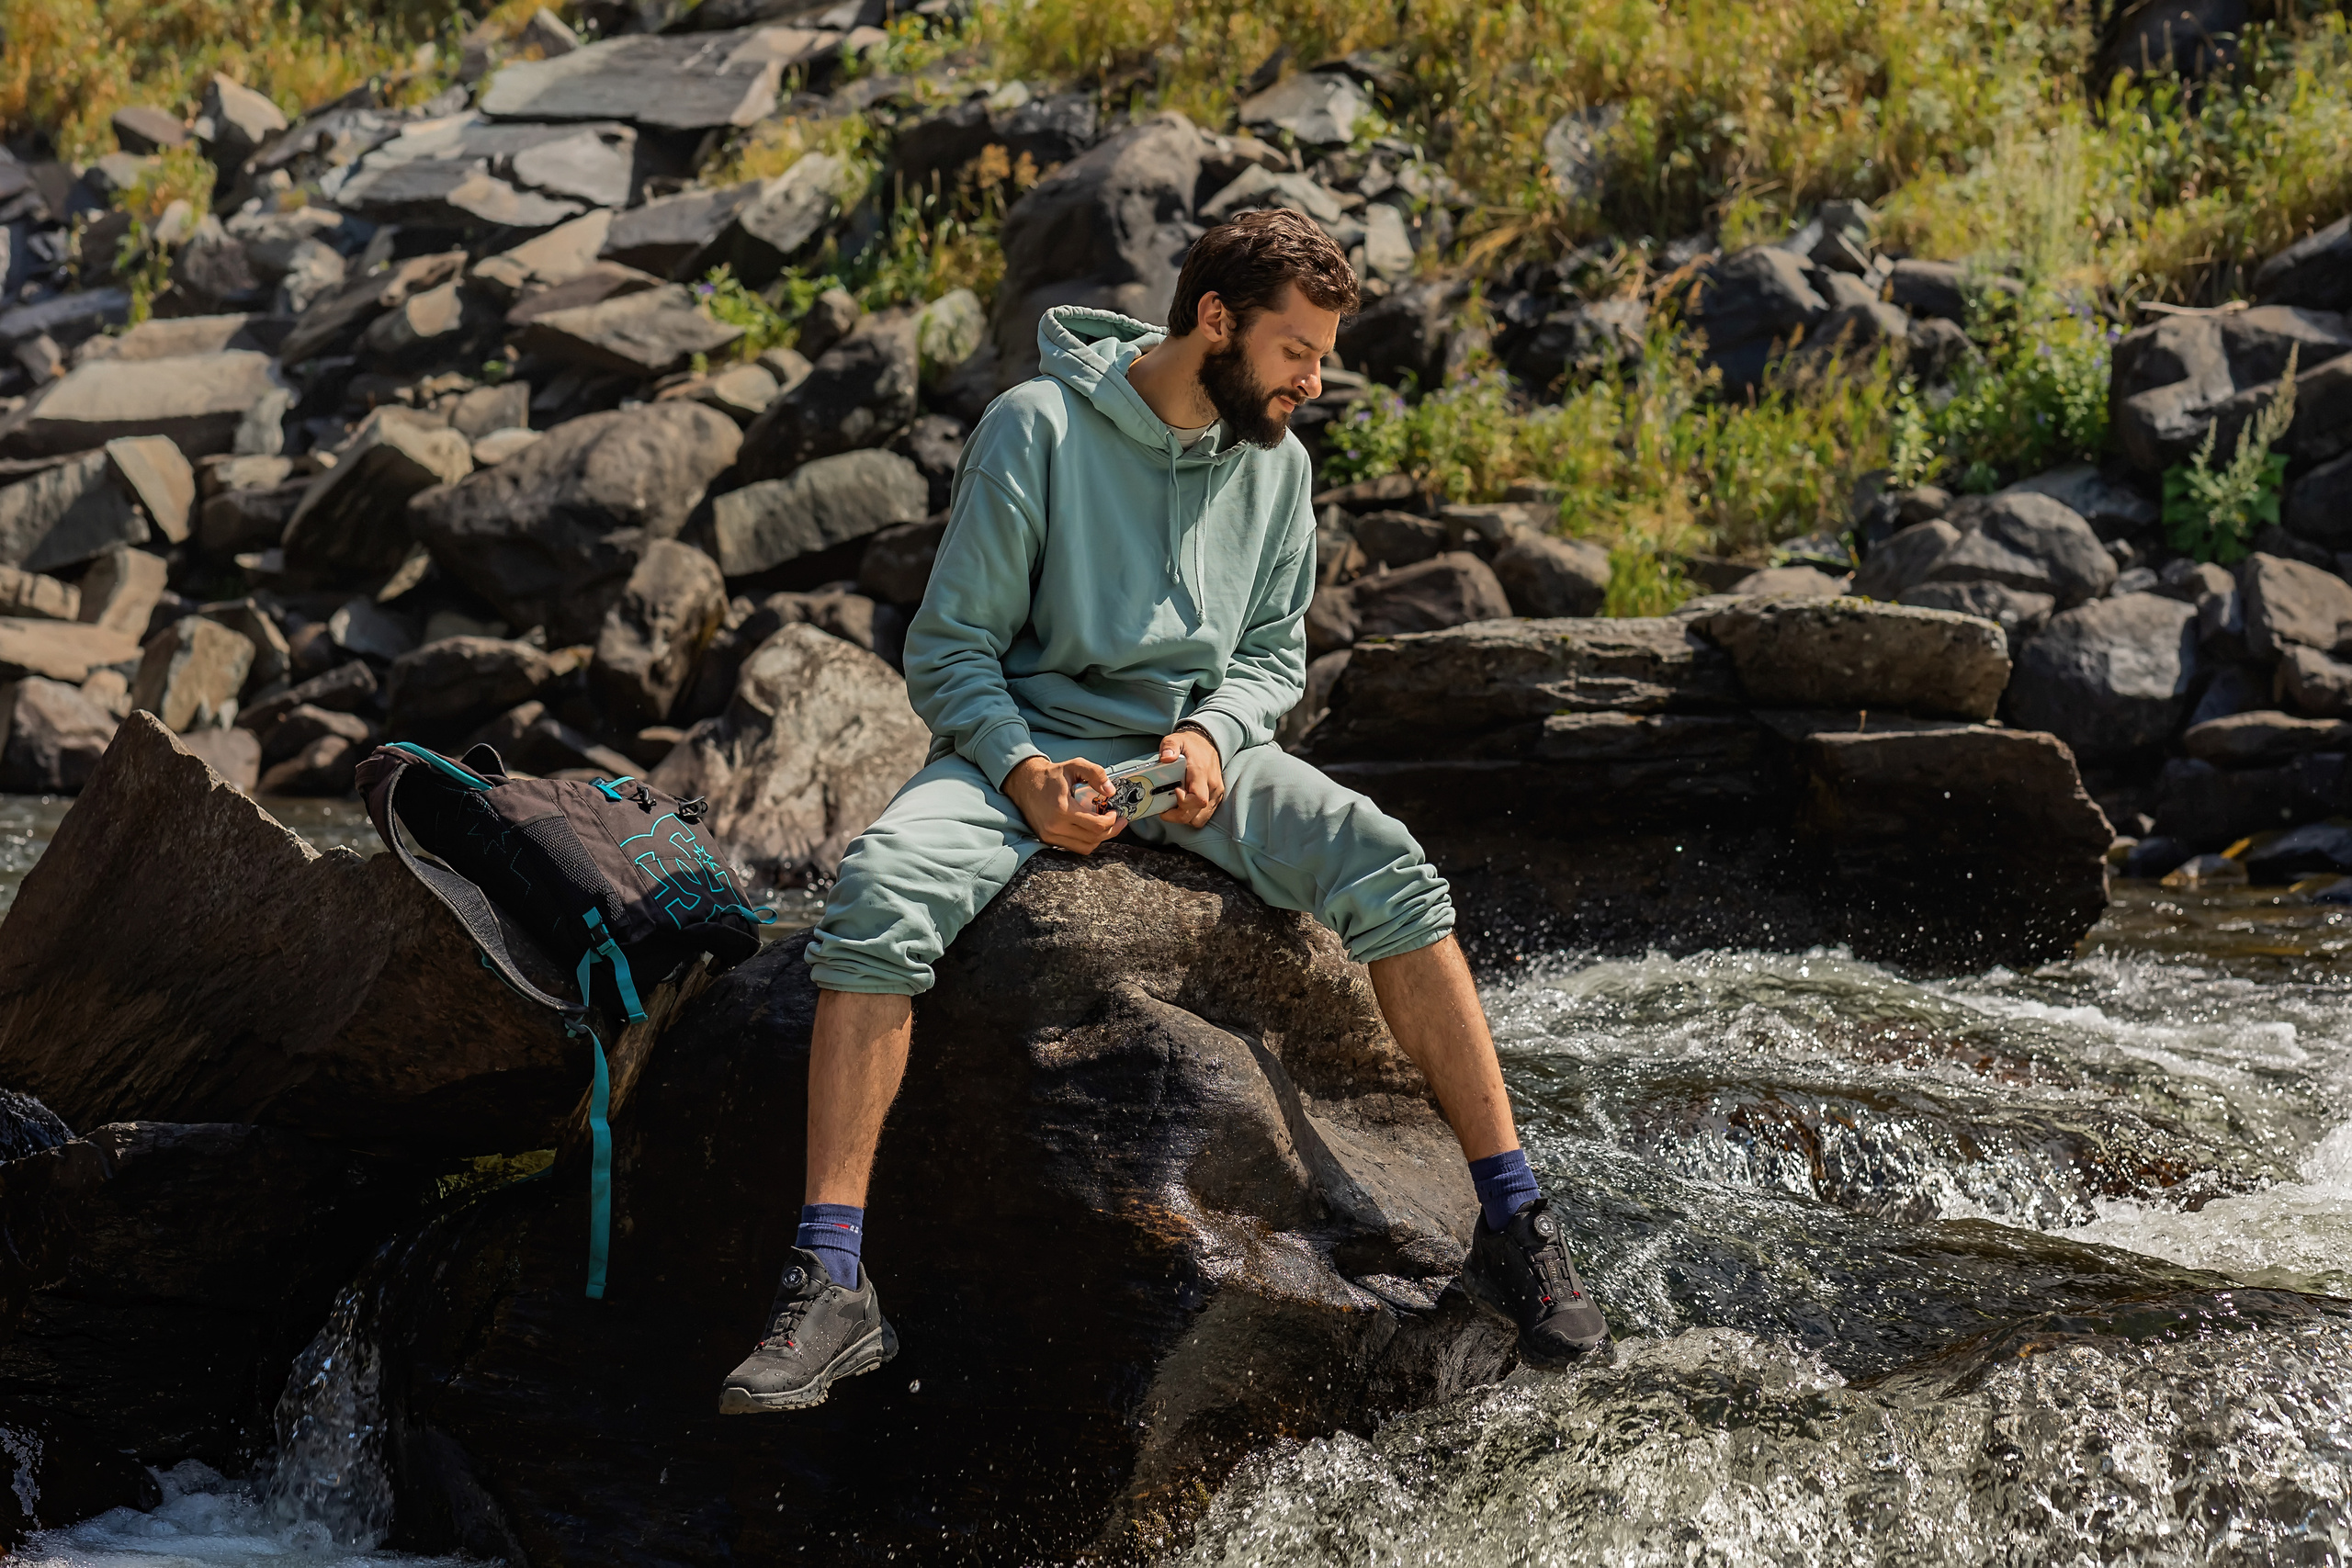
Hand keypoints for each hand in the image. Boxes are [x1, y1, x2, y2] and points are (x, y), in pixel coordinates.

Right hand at [1005, 756, 1124, 852]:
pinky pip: (1074, 847)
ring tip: (1106, 825)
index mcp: (1063, 809)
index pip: (1096, 825)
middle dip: (1111, 831)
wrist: (1024, 783)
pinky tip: (1091, 829)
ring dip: (1100, 838)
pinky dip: (1086, 841)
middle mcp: (1055, 827)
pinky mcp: (1047, 840)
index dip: (1112, 821)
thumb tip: (1111, 791)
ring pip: (1085, 847)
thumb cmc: (1051, 775)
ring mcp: (1050, 836)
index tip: (1116, 813)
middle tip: (1119, 821)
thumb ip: (1095, 774)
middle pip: (1093, 839)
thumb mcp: (1074, 765)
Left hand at [1158, 729, 1224, 827]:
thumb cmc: (1191, 745)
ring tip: (1174, 807)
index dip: (1183, 803)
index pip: (1198, 799)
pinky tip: (1183, 806)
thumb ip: (1169, 747)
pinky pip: (1204, 815)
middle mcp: (1211, 786)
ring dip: (1185, 817)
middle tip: (1165, 809)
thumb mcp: (1176, 740)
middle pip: (1197, 814)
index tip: (1173, 794)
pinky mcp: (1216, 798)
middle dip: (1178, 815)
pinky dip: (1192, 815)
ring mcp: (1215, 793)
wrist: (1207, 743)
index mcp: (1201, 773)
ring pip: (1200, 819)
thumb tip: (1165, 757)